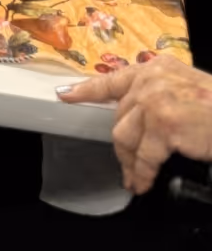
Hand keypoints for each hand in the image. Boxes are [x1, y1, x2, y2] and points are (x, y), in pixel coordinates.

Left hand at [61, 54, 211, 195]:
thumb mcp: (185, 88)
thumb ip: (160, 92)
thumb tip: (137, 114)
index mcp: (156, 68)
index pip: (113, 78)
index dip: (86, 89)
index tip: (65, 95)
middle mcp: (150, 79)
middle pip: (120, 115)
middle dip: (123, 143)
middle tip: (128, 164)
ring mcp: (154, 100)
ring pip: (124, 136)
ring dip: (129, 161)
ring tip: (135, 177)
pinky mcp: (163, 124)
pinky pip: (144, 156)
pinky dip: (142, 173)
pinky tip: (144, 183)